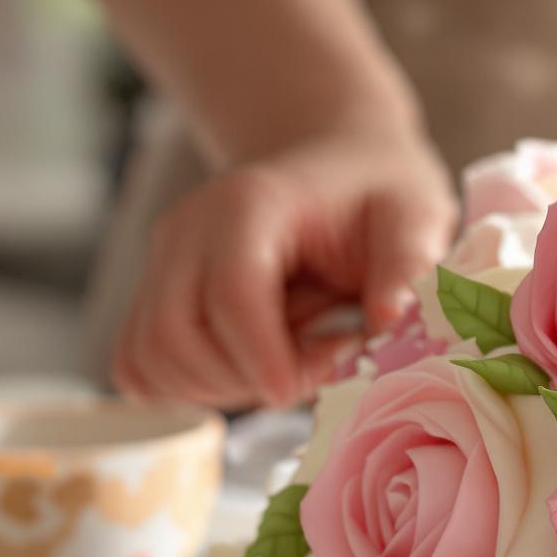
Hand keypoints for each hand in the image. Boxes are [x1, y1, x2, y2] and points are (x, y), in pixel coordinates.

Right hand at [112, 125, 455, 409]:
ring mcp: (163, 260)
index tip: (304, 389)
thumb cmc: (374, 196)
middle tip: (312, 370)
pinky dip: (192, 386)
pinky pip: (142, 364)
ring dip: (220, 386)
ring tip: (287, 359)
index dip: (264, 356)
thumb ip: (407, 265)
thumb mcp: (414, 216)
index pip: (230, 291)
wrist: (335, 168)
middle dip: (242, 378)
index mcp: (251, 203)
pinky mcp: (155, 293)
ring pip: (151, 356)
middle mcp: (190, 227)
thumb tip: (390, 320)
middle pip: (172, 332)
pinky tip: (250, 367)